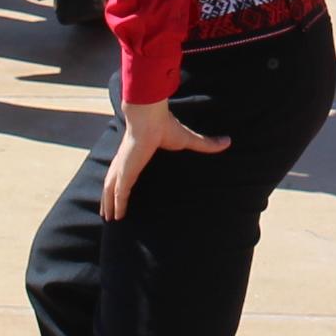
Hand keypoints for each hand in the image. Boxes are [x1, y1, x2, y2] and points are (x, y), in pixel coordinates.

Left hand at [103, 96, 228, 218]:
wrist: (150, 117)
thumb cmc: (165, 126)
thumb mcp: (188, 139)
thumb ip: (205, 143)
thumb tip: (228, 141)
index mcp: (135, 155)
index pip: (126, 171)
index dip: (123, 182)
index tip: (122, 191)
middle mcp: (124, 163)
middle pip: (112, 184)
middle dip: (109, 197)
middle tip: (108, 211)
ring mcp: (122, 168)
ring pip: (111, 191)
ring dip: (108, 204)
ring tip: (108, 217)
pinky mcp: (124, 173)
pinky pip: (118, 194)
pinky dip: (115, 205)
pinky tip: (115, 216)